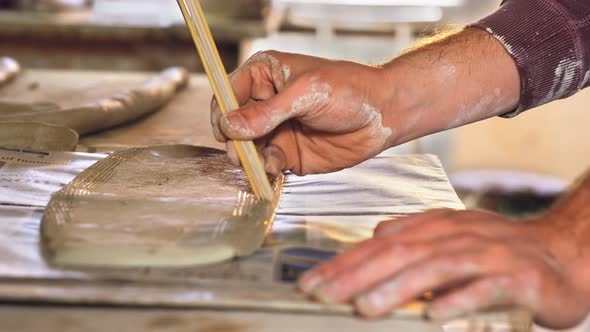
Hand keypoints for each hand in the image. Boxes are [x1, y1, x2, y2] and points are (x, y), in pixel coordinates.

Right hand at [210, 51, 395, 175]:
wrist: (383, 114)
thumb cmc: (349, 89)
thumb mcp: (306, 94)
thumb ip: (267, 112)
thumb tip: (230, 126)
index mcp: (265, 75)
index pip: (228, 93)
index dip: (223, 112)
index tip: (226, 130)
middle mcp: (265, 103)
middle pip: (232, 125)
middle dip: (234, 141)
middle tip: (241, 153)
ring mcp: (275, 130)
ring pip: (247, 148)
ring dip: (249, 159)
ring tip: (261, 163)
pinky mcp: (288, 154)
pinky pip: (266, 165)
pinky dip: (265, 170)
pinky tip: (275, 169)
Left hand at [297, 209, 589, 328]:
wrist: (559, 253)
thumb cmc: (499, 249)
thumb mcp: (452, 234)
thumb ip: (415, 232)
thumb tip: (377, 233)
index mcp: (436, 227)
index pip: (380, 244)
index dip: (344, 263)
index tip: (312, 282)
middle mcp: (456, 236)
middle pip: (399, 254)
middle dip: (356, 275)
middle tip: (322, 295)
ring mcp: (486, 255)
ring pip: (435, 268)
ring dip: (398, 288)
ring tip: (364, 308)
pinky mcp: (516, 279)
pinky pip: (484, 290)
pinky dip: (459, 300)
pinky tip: (434, 316)